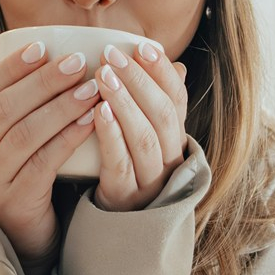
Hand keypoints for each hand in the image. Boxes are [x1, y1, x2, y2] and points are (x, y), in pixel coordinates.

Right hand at [0, 41, 98, 263]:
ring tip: (91, 88)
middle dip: (43, 82)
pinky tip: (90, 120)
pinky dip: (68, 138)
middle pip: (5, 109)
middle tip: (77, 62)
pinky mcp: (15, 200)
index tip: (43, 47)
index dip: (13, 67)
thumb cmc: (16, 174)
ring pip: (25, 134)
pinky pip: (44, 162)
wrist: (19, 236)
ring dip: (60, 107)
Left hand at [91, 41, 188, 211]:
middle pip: (161, 114)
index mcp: (175, 140)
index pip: (177, 100)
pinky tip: (97, 111)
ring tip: (103, 74)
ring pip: (144, 137)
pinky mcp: (124, 197)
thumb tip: (177, 65)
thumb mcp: (146, 137)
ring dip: (124, 101)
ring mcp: (149, 181)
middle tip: (113, 53)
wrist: (114, 228)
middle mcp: (169, 159)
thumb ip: (156, 104)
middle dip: (139, 80)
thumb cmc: (128, 170)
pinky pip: (121, 163)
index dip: (161, 72)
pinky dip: (111, 135)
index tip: (143, 46)